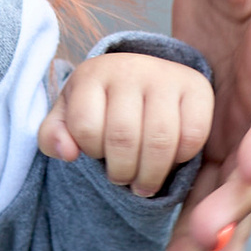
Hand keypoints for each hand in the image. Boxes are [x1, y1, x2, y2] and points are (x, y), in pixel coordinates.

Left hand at [39, 51, 214, 197]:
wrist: (142, 76)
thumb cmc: (101, 104)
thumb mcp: (69, 116)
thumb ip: (53, 136)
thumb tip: (67, 152)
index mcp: (92, 73)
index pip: (86, 127)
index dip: (91, 152)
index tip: (97, 155)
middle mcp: (130, 68)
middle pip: (123, 138)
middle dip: (121, 172)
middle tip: (123, 180)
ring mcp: (166, 76)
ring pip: (159, 141)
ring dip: (150, 174)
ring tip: (144, 183)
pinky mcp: (197, 87)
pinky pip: (192, 136)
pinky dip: (181, 158)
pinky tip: (171, 159)